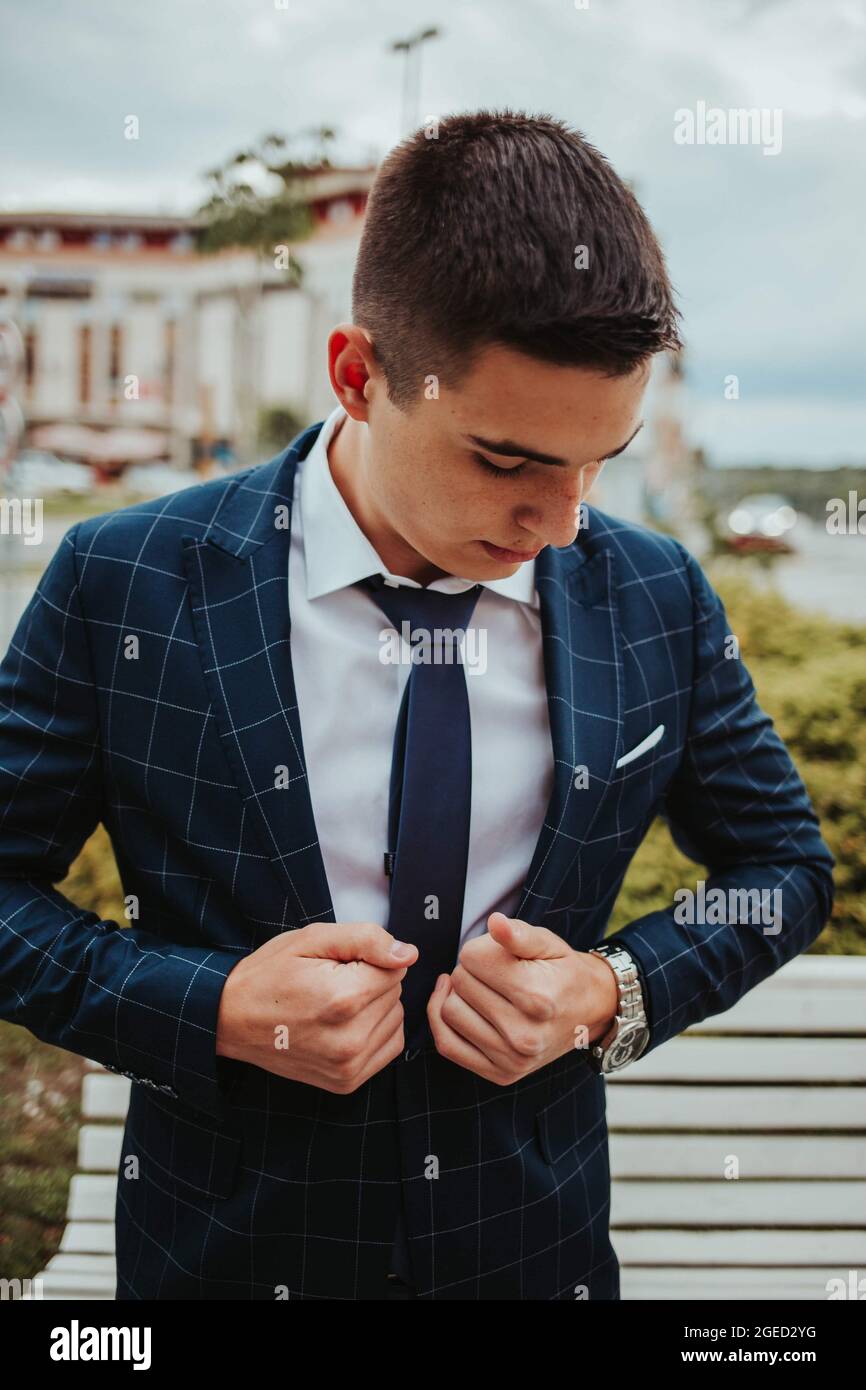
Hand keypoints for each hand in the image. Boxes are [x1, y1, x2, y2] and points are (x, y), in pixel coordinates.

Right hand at [216, 923, 417, 1092]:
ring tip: (333, 1005)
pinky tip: (345, 1024)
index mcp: (343, 998)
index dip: (368, 959)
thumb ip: (366, 939)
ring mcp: (348, 1065)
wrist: (232, 1019)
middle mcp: (350, 1038)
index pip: (395, 968)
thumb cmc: (270, 975)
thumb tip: (408, 954)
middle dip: (371, 981)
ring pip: (396, 1018)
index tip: (337, 965)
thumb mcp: (312, 939)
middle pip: (396, 993)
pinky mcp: (347, 1081)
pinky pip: (390, 1045)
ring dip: (374, 1007)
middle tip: (329, 983)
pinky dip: (375, 1030)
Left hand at [426, 912, 618, 1085]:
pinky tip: (456, 1005)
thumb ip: (519, 933)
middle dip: (470, 970)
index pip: (472, 958)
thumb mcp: (548, 943)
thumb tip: (494, 922)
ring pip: (449, 1012)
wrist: (591, 1010)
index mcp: (536, 996)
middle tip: (494, 973)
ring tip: (483, 990)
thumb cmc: (564, 972)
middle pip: (460, 984)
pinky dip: (442, 1022)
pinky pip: (448, 1045)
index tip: (498, 953)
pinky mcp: (501, 1074)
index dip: (480, 948)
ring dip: (458, 995)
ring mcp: (512, 1059)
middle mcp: (524, 1034)